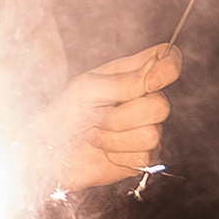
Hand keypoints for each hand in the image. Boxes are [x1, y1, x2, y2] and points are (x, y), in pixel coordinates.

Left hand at [37, 43, 177, 190]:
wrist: (48, 151)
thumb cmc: (63, 114)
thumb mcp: (86, 88)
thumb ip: (123, 82)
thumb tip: (152, 79)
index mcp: (134, 74)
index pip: (169, 61)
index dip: (168, 68)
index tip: (150, 82)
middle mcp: (145, 100)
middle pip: (162, 105)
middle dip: (122, 115)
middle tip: (97, 116)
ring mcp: (148, 129)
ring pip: (152, 133)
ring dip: (114, 137)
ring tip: (95, 134)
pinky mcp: (143, 156)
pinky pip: (143, 155)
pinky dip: (115, 153)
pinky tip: (102, 150)